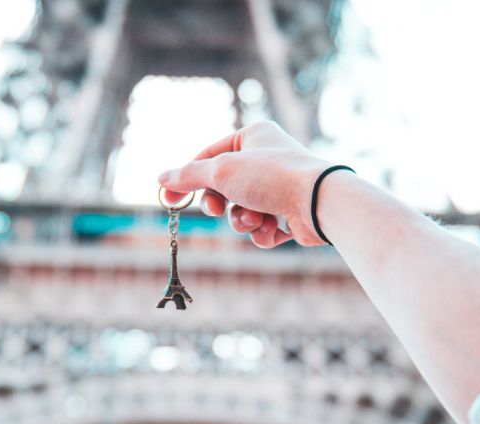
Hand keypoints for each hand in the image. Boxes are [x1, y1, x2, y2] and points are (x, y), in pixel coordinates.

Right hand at [158, 121, 332, 247]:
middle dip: (221, 204)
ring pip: (242, 210)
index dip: (189, 177)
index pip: (210, 155)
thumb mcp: (221, 171)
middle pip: (224, 187)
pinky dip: (261, 232)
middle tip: (217, 209)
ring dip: (242, 220)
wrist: (317, 202)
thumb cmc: (271, 177)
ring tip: (255, 219)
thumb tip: (161, 178)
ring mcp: (279, 187)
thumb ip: (189, 175)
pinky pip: (261, 227)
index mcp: (253, 136)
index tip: (169, 196)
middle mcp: (267, 158)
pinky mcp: (289, 213)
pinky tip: (273, 228)